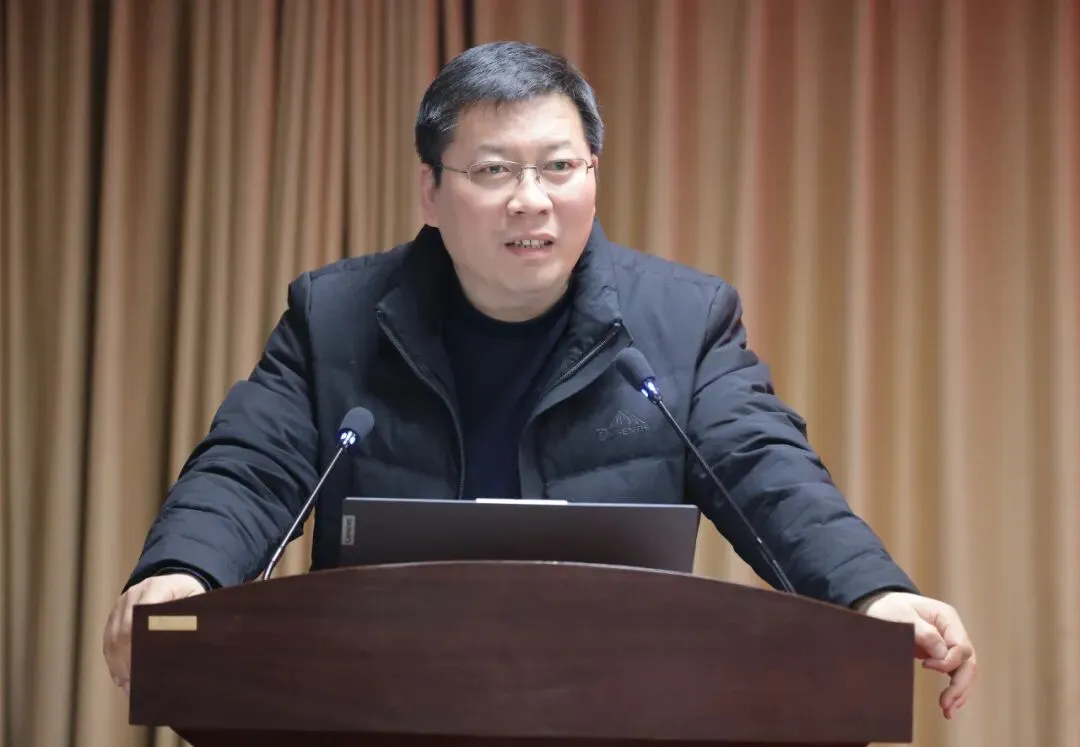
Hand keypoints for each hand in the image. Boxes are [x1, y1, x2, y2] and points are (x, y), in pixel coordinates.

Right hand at [102, 573, 206, 695]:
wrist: (173, 580)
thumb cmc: (188, 595)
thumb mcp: (196, 600)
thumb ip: (192, 618)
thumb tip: (189, 646)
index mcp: (158, 587)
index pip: (145, 616)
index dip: (143, 641)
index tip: (148, 664)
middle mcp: (134, 595)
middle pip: (124, 630)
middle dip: (128, 659)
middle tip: (137, 683)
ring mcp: (120, 606)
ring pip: (112, 638)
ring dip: (118, 664)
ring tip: (129, 686)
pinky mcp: (113, 616)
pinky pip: (107, 641)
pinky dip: (113, 661)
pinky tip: (121, 679)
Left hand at [856, 591, 976, 718]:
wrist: (879, 604)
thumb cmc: (890, 607)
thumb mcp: (903, 616)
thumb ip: (925, 634)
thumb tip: (943, 656)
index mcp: (947, 617)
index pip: (961, 647)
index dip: (947, 662)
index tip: (925, 666)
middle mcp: (953, 631)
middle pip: (968, 662)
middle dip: (960, 686)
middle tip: (945, 705)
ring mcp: (949, 643)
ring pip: (964, 671)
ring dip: (959, 692)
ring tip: (948, 711)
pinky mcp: (941, 654)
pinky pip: (954, 673)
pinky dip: (954, 689)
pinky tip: (949, 705)